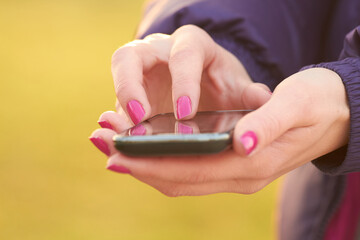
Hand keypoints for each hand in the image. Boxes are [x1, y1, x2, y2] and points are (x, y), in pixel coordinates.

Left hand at [91, 68, 348, 195]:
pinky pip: (190, 171)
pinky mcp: (234, 164)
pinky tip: (145, 153)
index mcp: (252, 162)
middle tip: (102, 149)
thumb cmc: (317, 104)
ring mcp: (236, 173)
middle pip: (179, 179)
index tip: (118, 154)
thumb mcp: (297, 104)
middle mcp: (240, 175)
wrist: (336, 115)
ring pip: (181, 178)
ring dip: (146, 166)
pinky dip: (163, 163)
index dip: (152, 163)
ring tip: (113, 152)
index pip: (191, 170)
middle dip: (138, 166)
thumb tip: (240, 141)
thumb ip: (267, 122)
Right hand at [110, 24, 269, 123]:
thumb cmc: (220, 82)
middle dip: (131, 87)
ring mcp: (140, 70)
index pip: (184, 56)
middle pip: (132, 56)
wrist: (204, 84)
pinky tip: (117, 142)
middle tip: (140, 118)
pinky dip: (115, 121)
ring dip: (117, 104)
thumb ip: (249, 94)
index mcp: (192, 45)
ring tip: (122, 132)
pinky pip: (116, 102)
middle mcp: (159, 52)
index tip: (185, 114)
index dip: (183, 83)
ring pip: (117, 76)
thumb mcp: (236, 85)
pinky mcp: (130, 91)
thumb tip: (262, 99)